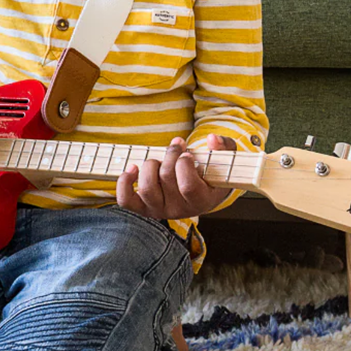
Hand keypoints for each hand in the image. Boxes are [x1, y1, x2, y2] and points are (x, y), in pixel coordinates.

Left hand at [116, 134, 237, 219]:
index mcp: (201, 201)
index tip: (187, 154)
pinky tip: (133, 168)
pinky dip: (124, 182)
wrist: (200, 192)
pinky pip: (126, 200)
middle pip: (167, 178)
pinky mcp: (143, 209)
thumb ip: (224, 146)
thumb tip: (212, 140)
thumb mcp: (225, 159)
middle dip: (170, 155)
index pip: (188, 185)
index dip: (184, 165)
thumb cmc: (211, 173)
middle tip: (176, 148)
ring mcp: (159, 211)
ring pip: (147, 188)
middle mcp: (179, 210)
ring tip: (158, 160)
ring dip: (150, 165)